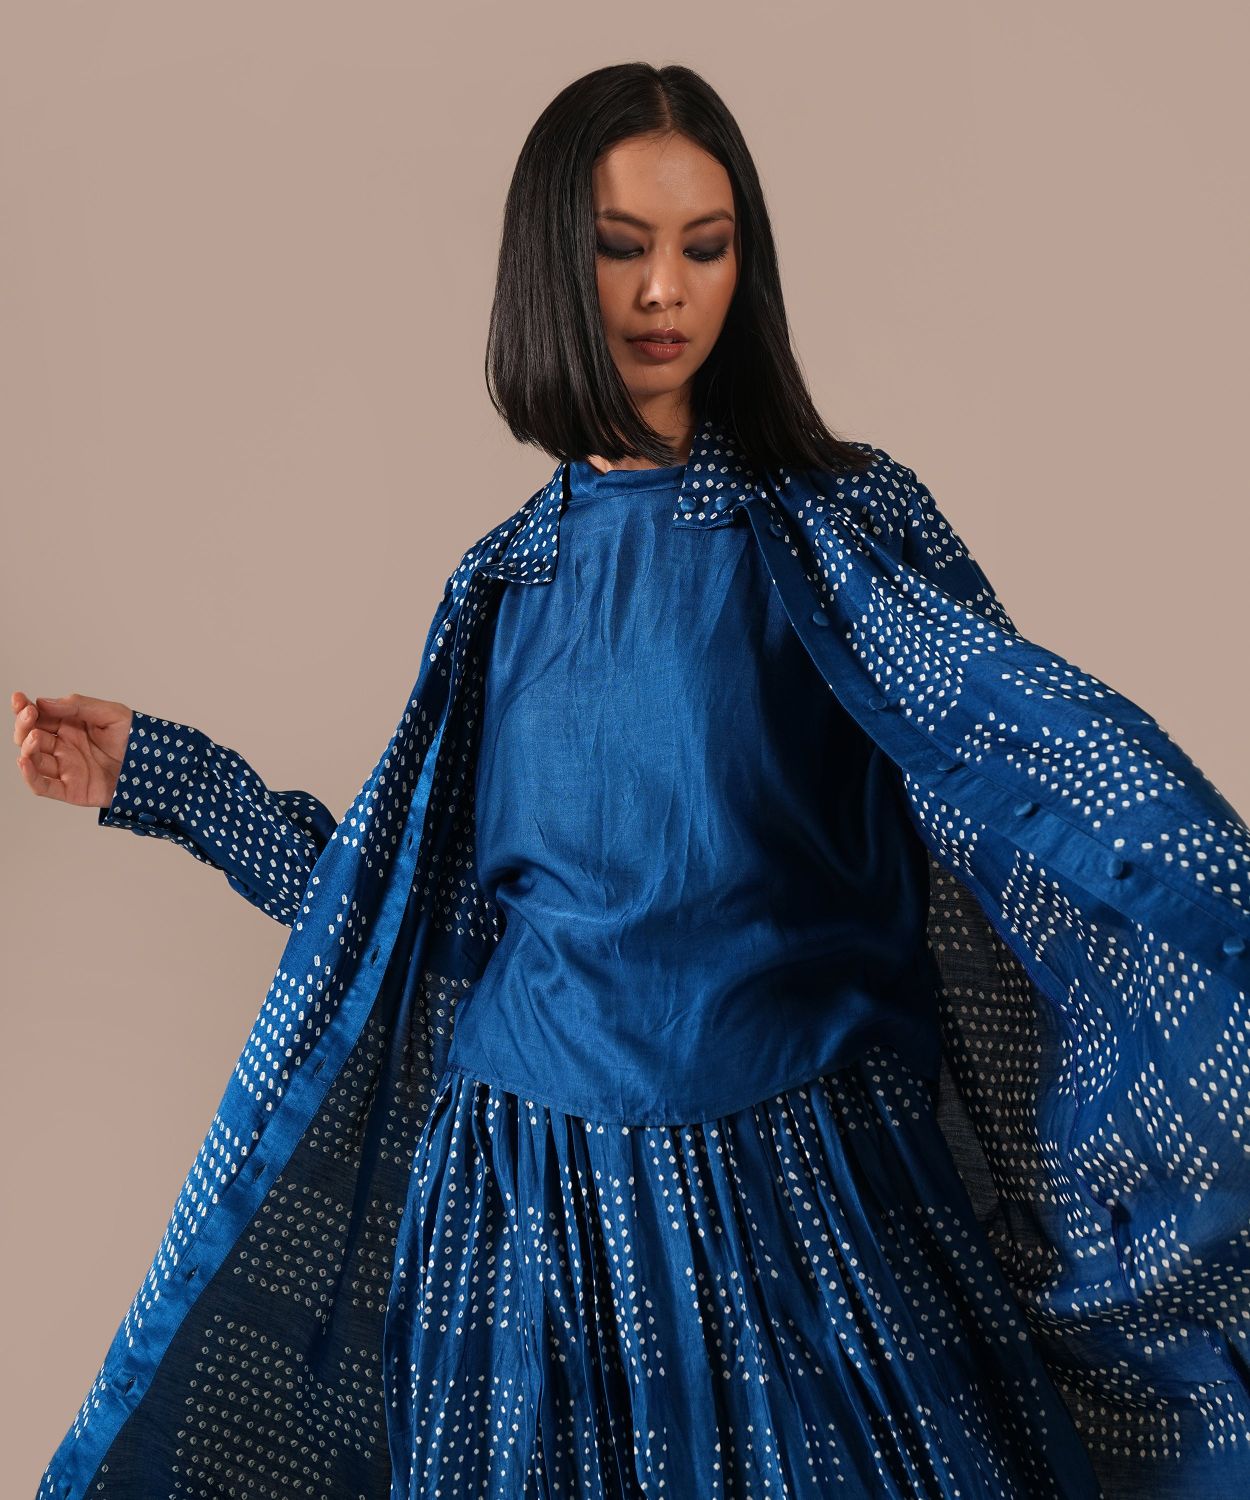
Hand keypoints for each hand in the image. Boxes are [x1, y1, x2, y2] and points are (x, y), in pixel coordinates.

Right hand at [12, 690, 134, 809]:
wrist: (157, 768)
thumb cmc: (137, 739)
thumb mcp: (111, 714)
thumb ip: (78, 707)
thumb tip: (45, 702)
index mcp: (71, 726)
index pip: (40, 716)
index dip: (25, 708)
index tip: (19, 698)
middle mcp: (64, 747)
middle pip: (31, 736)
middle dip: (24, 725)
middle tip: (29, 716)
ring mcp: (66, 768)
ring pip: (33, 760)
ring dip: (27, 748)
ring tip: (33, 737)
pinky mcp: (71, 790)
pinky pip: (43, 786)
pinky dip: (30, 775)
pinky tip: (24, 761)